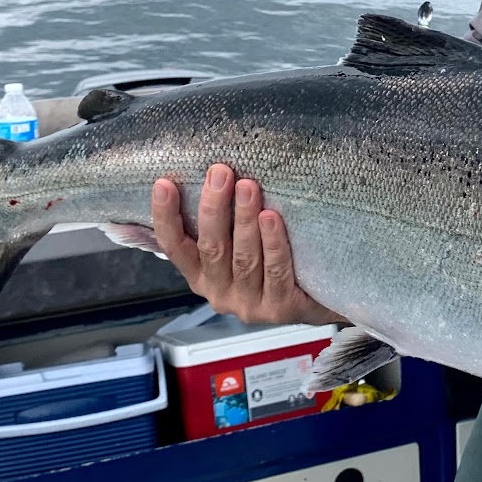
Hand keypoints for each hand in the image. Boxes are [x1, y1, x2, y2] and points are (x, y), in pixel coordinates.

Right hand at [150, 164, 341, 326]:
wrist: (317, 299)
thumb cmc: (271, 261)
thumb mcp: (237, 244)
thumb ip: (217, 223)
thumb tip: (195, 178)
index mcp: (201, 276)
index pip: (173, 247)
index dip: (165, 217)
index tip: (164, 184)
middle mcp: (219, 292)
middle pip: (211, 249)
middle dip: (213, 208)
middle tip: (220, 173)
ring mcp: (248, 304)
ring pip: (243, 259)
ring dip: (243, 220)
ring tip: (248, 187)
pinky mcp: (279, 309)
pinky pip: (275, 271)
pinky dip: (273, 242)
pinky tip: (271, 218)